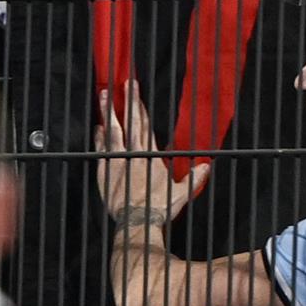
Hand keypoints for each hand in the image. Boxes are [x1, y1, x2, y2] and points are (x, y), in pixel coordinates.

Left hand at [94, 81, 207, 225]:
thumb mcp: (181, 193)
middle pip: (131, 122)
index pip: (146, 127)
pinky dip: (100, 137)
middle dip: (129, 101)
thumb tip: (207, 166)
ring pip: (113, 131)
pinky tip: (98, 126)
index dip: (141, 109)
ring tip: (104, 94)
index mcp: (151, 156)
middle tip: (126, 83)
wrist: (137, 222)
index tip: (137, 93)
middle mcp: (134, 154)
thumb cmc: (160, 208)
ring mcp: (117, 161)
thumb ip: (194, 178)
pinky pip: (101, 149)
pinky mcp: (105, 171)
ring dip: (109, 112)